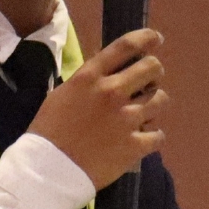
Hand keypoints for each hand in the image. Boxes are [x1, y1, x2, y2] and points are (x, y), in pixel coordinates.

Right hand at [27, 28, 168, 190]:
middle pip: (152, 68)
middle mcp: (113, 92)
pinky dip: (152, 136)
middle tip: (148, 81)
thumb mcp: (63, 94)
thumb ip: (88, 80)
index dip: (146, 38)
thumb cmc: (49, 130)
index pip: (127, 46)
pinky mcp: (135, 145)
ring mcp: (127, 119)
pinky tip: (142, 138)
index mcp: (91, 77)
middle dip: (154, 72)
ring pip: (161, 99)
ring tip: (143, 113)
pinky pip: (158, 134)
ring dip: (154, 104)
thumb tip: (109, 71)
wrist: (48, 170)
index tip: (155, 39)